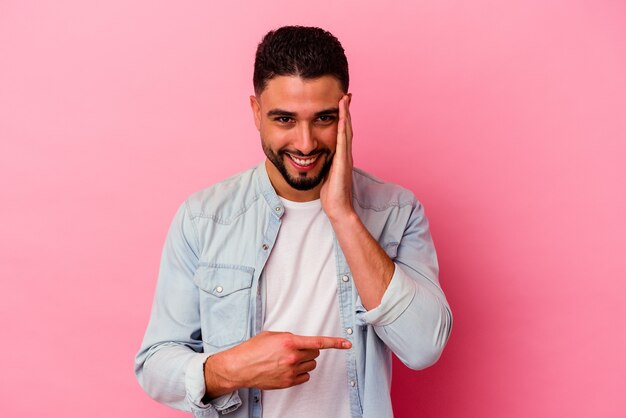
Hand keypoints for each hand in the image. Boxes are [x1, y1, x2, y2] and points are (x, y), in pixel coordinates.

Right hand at [204, 331, 350, 396]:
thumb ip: (289, 337)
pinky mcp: (288, 382)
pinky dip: (301, 371)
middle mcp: (292, 357)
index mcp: (289, 342)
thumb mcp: (272, 335)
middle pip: (315, 353)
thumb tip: (300, 341)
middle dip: (309, 349)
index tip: (347, 344)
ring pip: (311, 364)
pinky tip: (288, 368)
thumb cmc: (252, 349)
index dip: (335, 343)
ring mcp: (291, 371)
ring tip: (289, 359)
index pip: (318, 342)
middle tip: (296, 348)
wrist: (240, 367)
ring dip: (305, 360)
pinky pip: (305, 376)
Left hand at [320, 95, 353, 221]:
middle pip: (346, 127)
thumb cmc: (332, 195)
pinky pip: (342, 141)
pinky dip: (343, 127)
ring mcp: (346, 157)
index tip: (340, 103)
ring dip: (346, 114)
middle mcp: (346, 154)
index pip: (341, 132)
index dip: (341, 117)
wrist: (338, 209)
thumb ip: (325, 164)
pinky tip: (342, 117)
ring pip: (346, 131)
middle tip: (346, 95)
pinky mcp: (343, 162)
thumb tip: (315, 157)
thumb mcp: (326, 174)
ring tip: (344, 98)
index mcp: (341, 156)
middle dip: (346, 111)